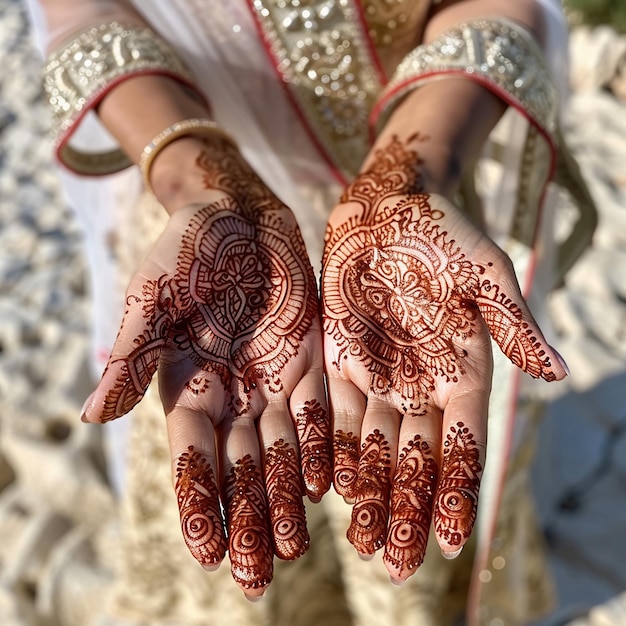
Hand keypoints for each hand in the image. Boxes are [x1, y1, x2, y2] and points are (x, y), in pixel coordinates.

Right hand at [81, 142, 331, 597]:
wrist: (241, 214)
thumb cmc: (189, 246)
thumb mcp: (153, 292)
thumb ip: (133, 352)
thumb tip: (94, 416)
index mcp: (186, 384)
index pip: (191, 456)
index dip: (198, 501)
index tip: (206, 552)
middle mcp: (231, 394)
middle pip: (238, 469)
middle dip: (246, 521)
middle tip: (258, 577)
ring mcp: (272, 381)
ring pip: (280, 453)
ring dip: (284, 501)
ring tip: (294, 550)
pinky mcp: (308, 363)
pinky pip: (317, 415)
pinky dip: (321, 450)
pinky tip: (328, 487)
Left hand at [321, 137, 566, 582]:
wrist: (390, 202)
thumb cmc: (446, 231)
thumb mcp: (487, 274)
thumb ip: (514, 325)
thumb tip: (558, 374)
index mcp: (463, 370)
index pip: (463, 445)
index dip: (456, 491)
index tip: (448, 541)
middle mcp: (421, 381)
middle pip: (416, 460)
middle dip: (408, 511)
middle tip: (397, 565)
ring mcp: (380, 373)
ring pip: (375, 448)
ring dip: (371, 496)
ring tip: (364, 545)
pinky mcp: (340, 358)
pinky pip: (337, 414)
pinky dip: (335, 452)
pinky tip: (329, 490)